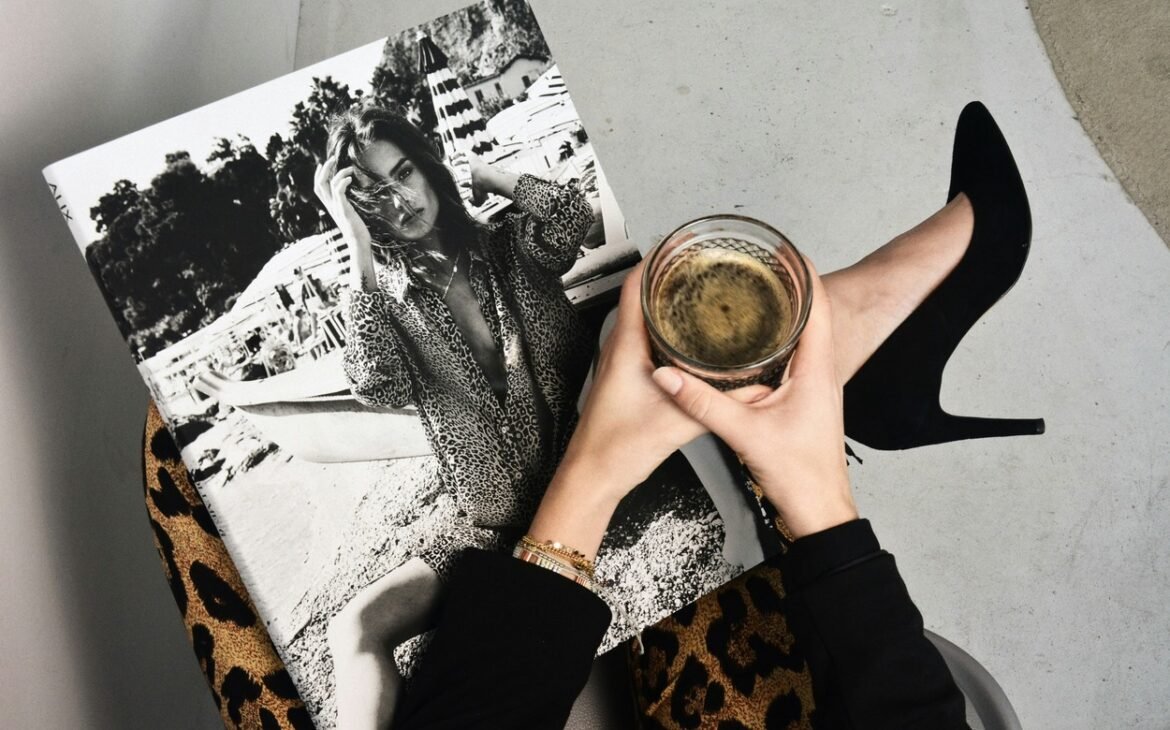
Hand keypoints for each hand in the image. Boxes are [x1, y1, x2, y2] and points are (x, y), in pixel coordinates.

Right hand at [313, 154, 376, 288]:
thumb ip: (345, 205)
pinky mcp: (343, 210)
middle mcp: (330, 206)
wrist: (358, 242)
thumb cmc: (357, 229)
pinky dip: (342, 182)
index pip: (318, 188)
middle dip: (324, 169)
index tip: (322, 163)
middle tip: (331, 158)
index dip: (318, 175)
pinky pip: (338, 192)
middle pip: (319, 184)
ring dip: (336, 173)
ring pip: (327, 185)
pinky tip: (350, 178)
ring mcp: (336, 208)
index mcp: (330, 206)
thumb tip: (347, 199)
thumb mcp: (348, 214)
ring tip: (348, 168)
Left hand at [448, 151, 487, 204]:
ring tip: (453, 162)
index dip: (465, 182)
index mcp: (480, 179)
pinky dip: (458, 153)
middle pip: (470, 168)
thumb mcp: (479, 199)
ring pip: (467, 159)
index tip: (461, 184)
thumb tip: (470, 201)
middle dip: (462, 169)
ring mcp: (476, 163)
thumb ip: (475, 202)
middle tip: (456, 169)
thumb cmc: (483, 188)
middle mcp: (479, 170)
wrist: (486, 179)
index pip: (472, 179)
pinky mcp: (473, 156)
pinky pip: (465, 152)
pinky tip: (453, 157)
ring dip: (459, 161)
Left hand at [526, 261, 765, 555]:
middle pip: (643, 296)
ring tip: (702, 294)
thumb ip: (718, 402)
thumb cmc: (616, 449)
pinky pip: (648, 341)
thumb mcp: (678, 423)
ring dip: (671, 303)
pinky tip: (691, 340)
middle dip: (673, 276)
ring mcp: (621, 363)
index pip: (637, 284)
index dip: (660, 257)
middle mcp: (620, 348)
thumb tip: (755, 389)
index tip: (683, 243)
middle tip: (702, 266)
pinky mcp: (627, 379)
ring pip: (646, 319)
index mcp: (626, 346)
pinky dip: (669, 330)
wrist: (593, 477)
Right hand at [649, 259, 857, 538]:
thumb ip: (703, 403)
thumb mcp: (745, 434)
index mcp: (816, 369)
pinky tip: (752, 339)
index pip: (818, 304)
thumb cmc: (800, 476)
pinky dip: (776, 337)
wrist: (819, 512)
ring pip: (802, 333)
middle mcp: (820, 371)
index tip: (783, 248)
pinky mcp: (802, 398)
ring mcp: (813, 385)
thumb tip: (669, 376)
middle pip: (811, 311)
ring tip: (754, 290)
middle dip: (787, 283)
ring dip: (783, 309)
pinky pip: (792, 355)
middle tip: (760, 262)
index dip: (803, 272)